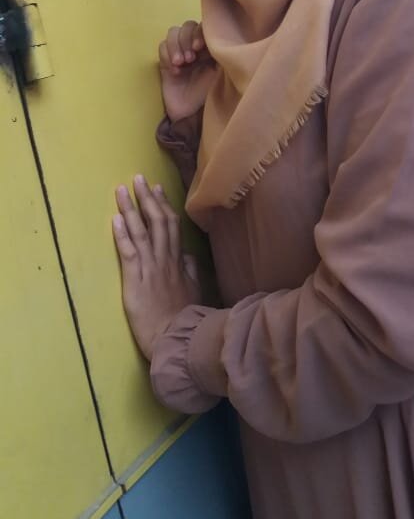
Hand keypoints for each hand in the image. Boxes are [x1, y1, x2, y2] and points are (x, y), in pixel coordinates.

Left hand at [113, 175, 201, 360]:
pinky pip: (129, 252)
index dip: (164, 205)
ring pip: (142, 231)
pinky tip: (115, 219)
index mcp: (178, 261)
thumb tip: (188, 256)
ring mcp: (151, 268)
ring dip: (131, 209)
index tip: (157, 189)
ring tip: (122, 190)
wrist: (178, 339)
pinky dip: (122, 234)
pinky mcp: (136, 280)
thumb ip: (191, 271)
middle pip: (157, 221)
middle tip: (138, 179)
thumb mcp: (194, 291)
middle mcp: (165, 259)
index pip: (172, 226)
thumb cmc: (185, 319)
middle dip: (146, 199)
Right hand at [159, 20, 216, 123]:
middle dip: (187, 39)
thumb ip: (220, 54)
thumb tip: (217, 38)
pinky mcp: (166, 61)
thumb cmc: (211, 95)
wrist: (192, 116)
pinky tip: (174, 71)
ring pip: (173, 32)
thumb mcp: (221, 74)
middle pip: (188, 26)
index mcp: (212, 45)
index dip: (200, 33)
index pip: (204, 26)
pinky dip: (167, 55)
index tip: (200, 48)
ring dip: (176, 45)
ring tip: (181, 64)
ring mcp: (180, 52)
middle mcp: (196, 46)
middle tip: (190, 59)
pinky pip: (162, 46)